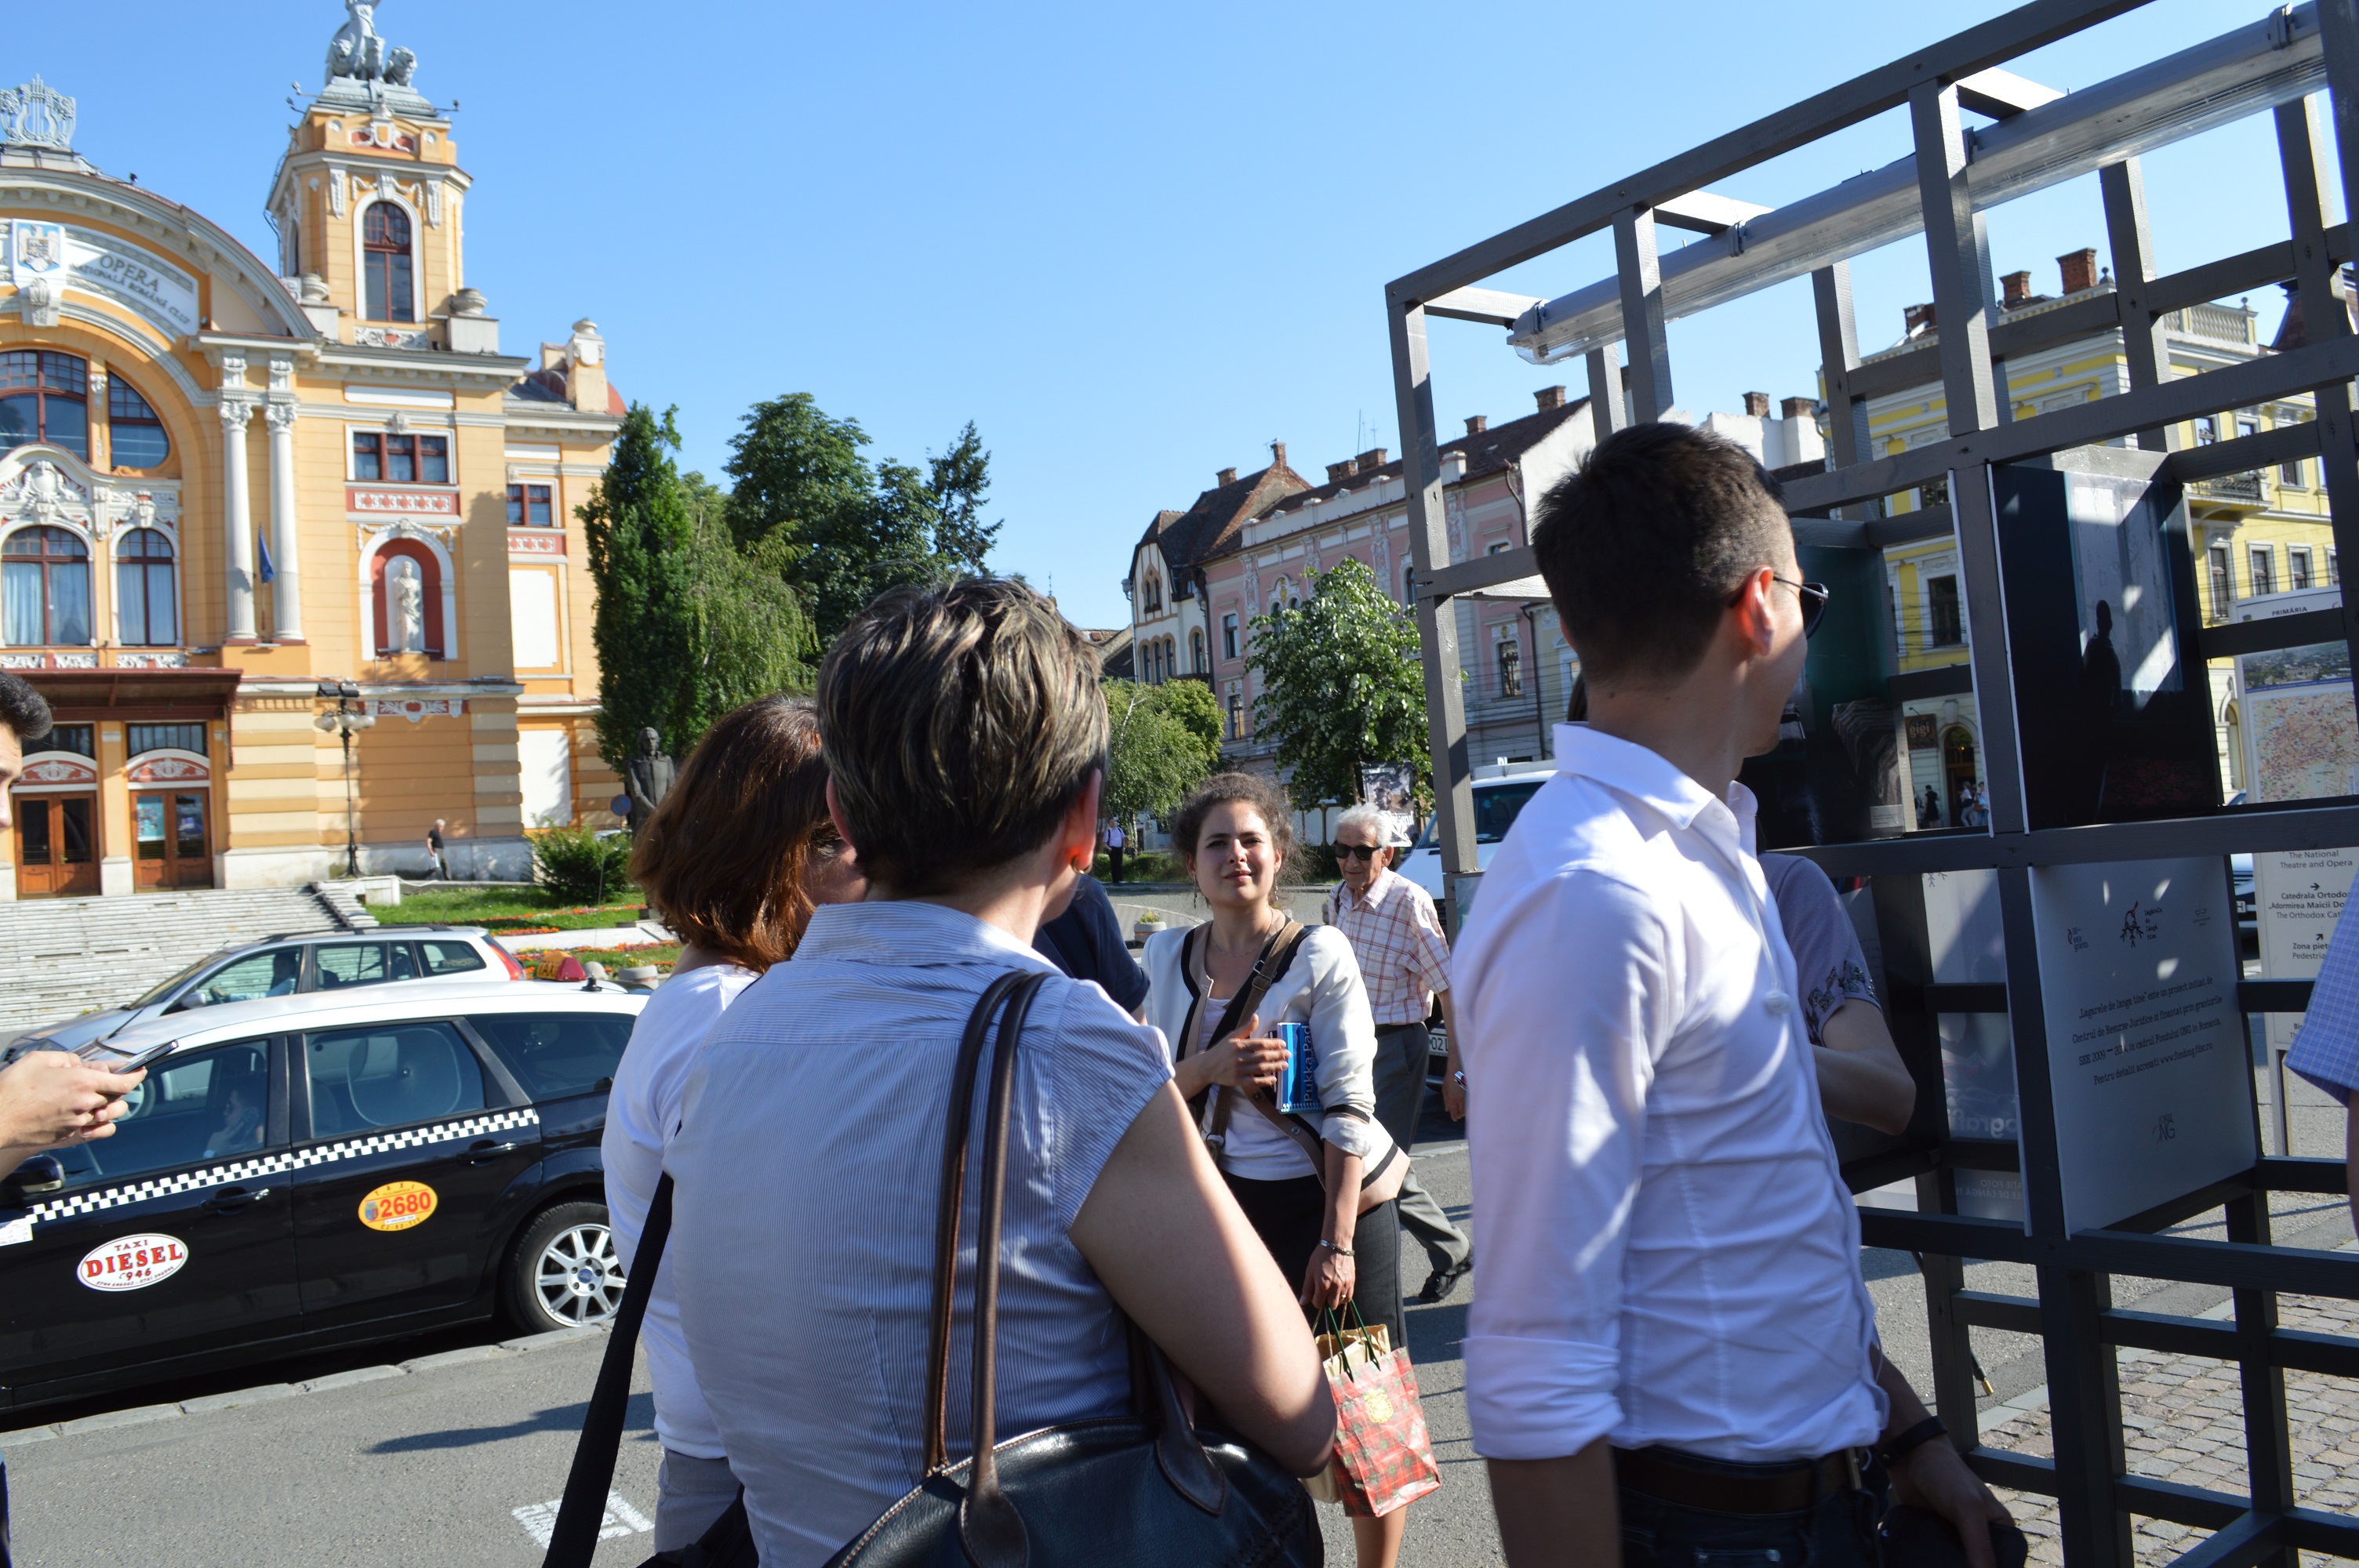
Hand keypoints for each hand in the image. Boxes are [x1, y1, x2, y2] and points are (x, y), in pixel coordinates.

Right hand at [0, 1052, 145, 1154]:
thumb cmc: (13, 1089)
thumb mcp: (39, 1059)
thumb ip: (67, 1058)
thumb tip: (80, 1064)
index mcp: (82, 1081)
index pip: (124, 1080)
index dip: (136, 1074)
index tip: (140, 1071)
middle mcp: (85, 1103)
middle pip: (118, 1096)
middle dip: (115, 1087)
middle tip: (101, 1080)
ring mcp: (78, 1122)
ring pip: (110, 1114)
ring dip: (110, 1105)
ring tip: (97, 1098)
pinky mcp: (69, 1136)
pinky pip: (99, 1131)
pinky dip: (102, 1124)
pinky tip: (93, 1117)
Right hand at [1209, 1014, 1286, 1092]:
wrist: (1207, 1067)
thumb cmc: (1221, 1050)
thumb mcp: (1232, 1036)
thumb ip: (1246, 1028)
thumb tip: (1256, 1015)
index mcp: (1239, 1045)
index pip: (1260, 1043)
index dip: (1273, 1043)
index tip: (1283, 1044)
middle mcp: (1239, 1057)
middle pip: (1263, 1056)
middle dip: (1278, 1055)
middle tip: (1288, 1054)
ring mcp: (1239, 1070)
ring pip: (1261, 1069)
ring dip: (1275, 1067)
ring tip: (1285, 1065)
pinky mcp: (1238, 1081)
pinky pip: (1255, 1082)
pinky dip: (1265, 1081)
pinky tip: (1274, 1079)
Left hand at [1301, 1244, 1354, 1308]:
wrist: (1336, 1245)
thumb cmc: (1320, 1256)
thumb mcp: (1310, 1271)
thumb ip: (1307, 1288)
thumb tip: (1303, 1302)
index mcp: (1323, 1285)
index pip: (1318, 1304)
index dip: (1315, 1300)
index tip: (1315, 1293)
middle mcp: (1335, 1287)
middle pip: (1331, 1305)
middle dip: (1325, 1301)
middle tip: (1323, 1292)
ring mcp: (1345, 1285)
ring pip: (1340, 1302)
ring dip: (1335, 1299)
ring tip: (1331, 1290)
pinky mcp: (1352, 1281)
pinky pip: (1349, 1297)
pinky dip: (1343, 1297)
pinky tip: (1339, 1290)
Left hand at [1442, 1066, 1465, 1121]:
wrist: (1456, 1071)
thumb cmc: (1449, 1079)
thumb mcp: (1444, 1090)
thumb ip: (1445, 1101)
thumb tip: (1447, 1109)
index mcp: (1451, 1099)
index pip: (1454, 1112)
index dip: (1454, 1117)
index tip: (1455, 1119)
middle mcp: (1458, 1099)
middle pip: (1461, 1112)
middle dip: (1459, 1115)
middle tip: (1458, 1117)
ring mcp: (1464, 1096)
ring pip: (1466, 1108)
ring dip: (1464, 1112)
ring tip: (1462, 1114)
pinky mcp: (1469, 1093)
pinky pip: (1468, 1103)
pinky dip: (1467, 1106)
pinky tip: (1466, 1107)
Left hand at [1890, 1436, 2012, 1567]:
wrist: (1909, 1457)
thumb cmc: (1947, 1475)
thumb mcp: (1968, 1509)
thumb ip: (1979, 1545)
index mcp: (2000, 1528)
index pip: (2005, 1563)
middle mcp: (1980, 1535)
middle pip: (1979, 1566)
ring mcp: (1956, 1537)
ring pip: (1954, 1564)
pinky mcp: (1934, 1536)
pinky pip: (1935, 1558)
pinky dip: (1930, 1564)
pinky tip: (1924, 1567)